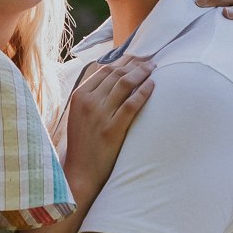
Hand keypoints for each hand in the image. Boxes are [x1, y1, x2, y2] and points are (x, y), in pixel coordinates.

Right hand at [61, 53, 154, 196]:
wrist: (80, 173)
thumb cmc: (83, 145)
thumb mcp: (79, 116)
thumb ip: (92, 98)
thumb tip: (112, 81)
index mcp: (79, 97)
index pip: (104, 71)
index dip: (123, 62)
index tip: (136, 60)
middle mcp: (88, 102)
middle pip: (115, 74)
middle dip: (135, 65)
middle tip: (149, 63)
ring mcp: (100, 115)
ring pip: (124, 84)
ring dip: (141, 73)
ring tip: (153, 69)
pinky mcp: (113, 129)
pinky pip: (132, 104)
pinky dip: (144, 91)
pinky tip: (152, 85)